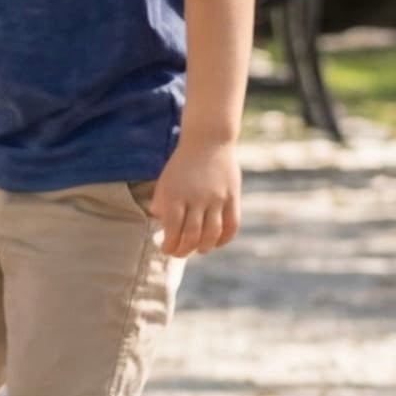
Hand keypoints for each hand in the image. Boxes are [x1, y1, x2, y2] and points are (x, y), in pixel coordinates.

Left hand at [150, 138, 240, 257]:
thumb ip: (163, 203)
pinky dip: (225, 239)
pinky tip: (218, 243)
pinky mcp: (232, 197)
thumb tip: (164, 227)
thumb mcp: (165, 182)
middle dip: (184, 250)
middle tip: (180, 253)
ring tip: (198, 250)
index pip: (172, 230)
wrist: (207, 142)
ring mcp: (216, 199)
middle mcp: (196, 199)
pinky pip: (232, 225)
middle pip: (192, 236)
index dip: (170, 245)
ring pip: (212, 233)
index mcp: (175, 196)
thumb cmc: (182, 164)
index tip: (166, 248)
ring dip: (204, 247)